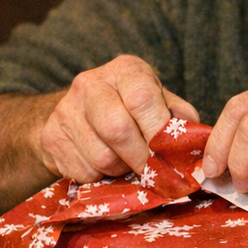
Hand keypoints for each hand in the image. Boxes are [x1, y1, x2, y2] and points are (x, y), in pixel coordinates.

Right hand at [39, 54, 198, 181]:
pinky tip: (106, 166)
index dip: (158, 130)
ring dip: (122, 170)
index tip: (169, 151)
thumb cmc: (131, 108)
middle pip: (117, 130)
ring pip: (101, 156)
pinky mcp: (50, 137)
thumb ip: (180, 116)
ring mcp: (65, 110)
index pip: (142, 99)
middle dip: (142, 158)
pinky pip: (83, 171)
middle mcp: (90, 84)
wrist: (77, 113)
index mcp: (125, 70)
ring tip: (129, 163)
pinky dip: (101, 178)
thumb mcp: (160, 101)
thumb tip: (197, 139)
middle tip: (154, 169)